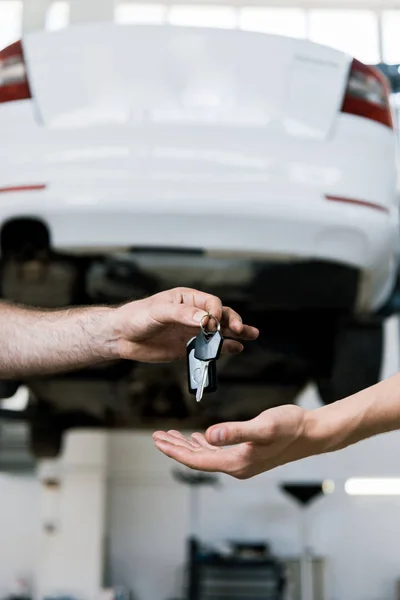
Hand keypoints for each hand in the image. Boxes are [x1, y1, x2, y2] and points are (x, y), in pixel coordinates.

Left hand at [111, 287, 258, 362]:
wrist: (121, 336)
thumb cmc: (137, 316)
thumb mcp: (158, 311)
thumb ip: (182, 314)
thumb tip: (205, 319)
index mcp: (187, 299)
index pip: (211, 303)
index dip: (217, 313)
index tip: (214, 324)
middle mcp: (192, 314)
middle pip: (221, 316)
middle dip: (233, 321)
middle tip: (242, 330)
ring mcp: (191, 331)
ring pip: (219, 332)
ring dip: (236, 333)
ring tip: (252, 336)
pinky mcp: (187, 347)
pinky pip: (209, 348)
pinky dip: (223, 348)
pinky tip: (235, 349)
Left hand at [153, 405, 319, 478]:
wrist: (312, 433)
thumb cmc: (290, 427)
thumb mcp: (263, 426)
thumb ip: (235, 431)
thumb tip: (208, 435)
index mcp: (236, 464)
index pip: (197, 460)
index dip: (175, 451)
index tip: (157, 441)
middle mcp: (237, 467)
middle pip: (197, 460)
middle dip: (175, 448)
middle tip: (156, 437)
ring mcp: (242, 462)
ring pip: (206, 456)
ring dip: (187, 446)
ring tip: (170, 436)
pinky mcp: (247, 454)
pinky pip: (218, 453)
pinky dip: (204, 445)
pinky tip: (199, 438)